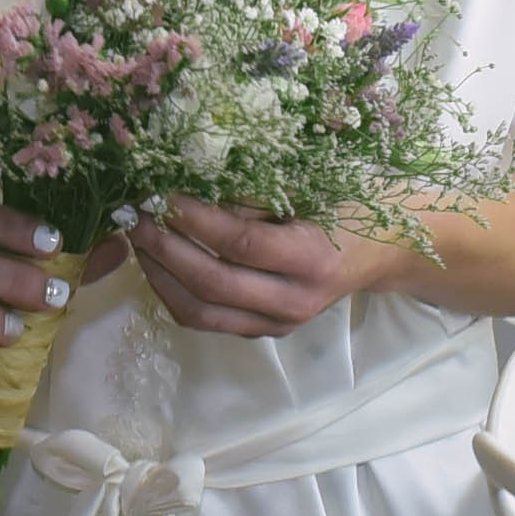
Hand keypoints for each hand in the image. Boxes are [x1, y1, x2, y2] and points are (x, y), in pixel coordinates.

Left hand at [128, 197, 393, 338]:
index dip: (195, 220)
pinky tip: (159, 261)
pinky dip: (174, 291)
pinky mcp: (262, 332)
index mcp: (312, 259)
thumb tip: (186, 183)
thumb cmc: (342, 207)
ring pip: (200, 312)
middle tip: (136, 217)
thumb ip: (252, 195)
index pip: (241, 244)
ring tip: (139, 239)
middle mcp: (294, 301)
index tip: (161, 195)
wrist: (378, 253)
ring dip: (160, 275)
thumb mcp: (307, 190)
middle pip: (212, 285)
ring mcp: (278, 324)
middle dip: (164, 249)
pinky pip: (205, 319)